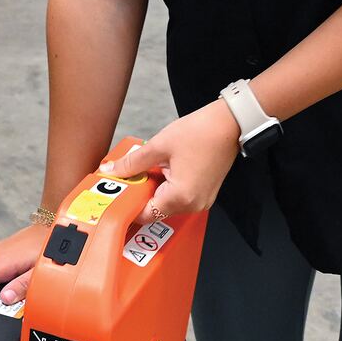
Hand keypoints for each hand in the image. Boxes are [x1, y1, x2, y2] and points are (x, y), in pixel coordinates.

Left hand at [100, 99, 239, 226]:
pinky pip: (180, 198)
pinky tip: (165, 170)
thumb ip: (132, 163)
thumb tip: (112, 170)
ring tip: (151, 168)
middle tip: (131, 175)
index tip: (118, 194)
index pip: (146, 215)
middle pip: (156, 210)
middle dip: (141, 194)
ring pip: (167, 204)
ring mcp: (201, 201)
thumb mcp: (159, 145)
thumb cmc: (201, 133)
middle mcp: (193, 205)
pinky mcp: (205, 195)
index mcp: (181, 197)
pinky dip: (168, 188)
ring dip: (155, 190)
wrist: (229, 125)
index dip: (129, 206)